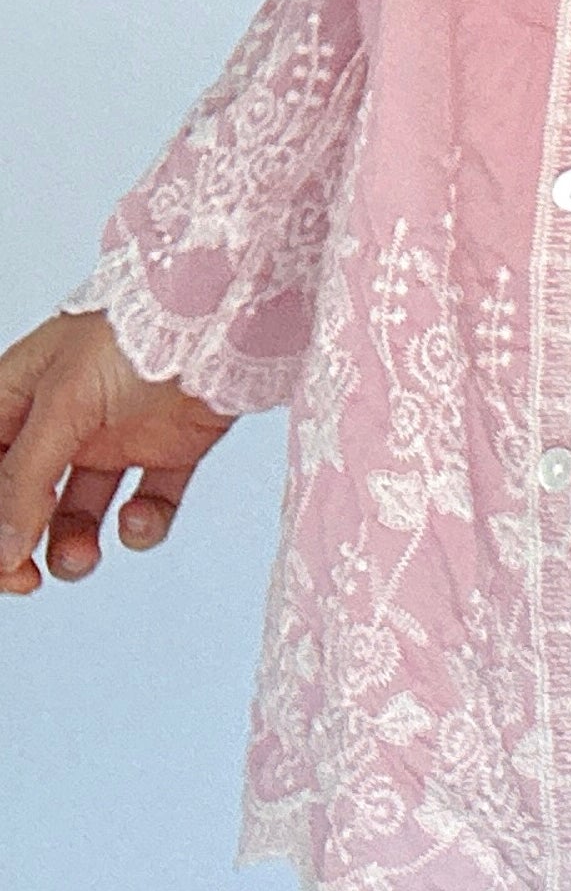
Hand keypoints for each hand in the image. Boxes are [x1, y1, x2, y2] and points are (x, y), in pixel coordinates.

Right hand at [0, 314, 234, 593]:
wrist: (227, 311)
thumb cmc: (134, 333)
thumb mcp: (62, 403)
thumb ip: (26, 478)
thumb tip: (0, 550)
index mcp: (21, 396)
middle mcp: (63, 420)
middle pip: (22, 498)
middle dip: (16, 542)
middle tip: (25, 580)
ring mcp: (116, 435)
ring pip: (79, 512)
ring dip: (72, 545)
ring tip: (80, 558)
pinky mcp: (170, 449)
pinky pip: (148, 504)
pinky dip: (143, 525)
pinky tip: (140, 518)